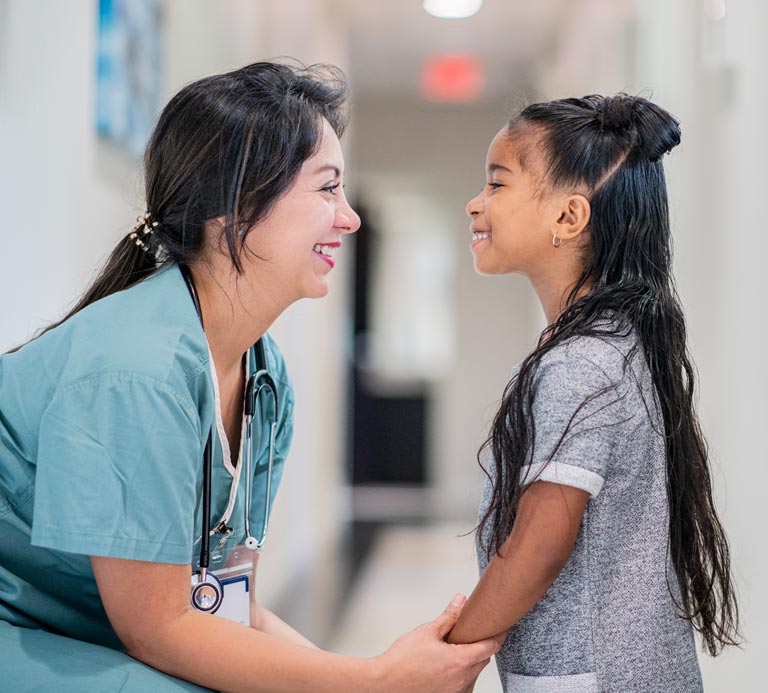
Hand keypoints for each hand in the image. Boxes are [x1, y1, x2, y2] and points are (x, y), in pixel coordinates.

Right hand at [372, 594, 499, 692]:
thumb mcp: (427, 631)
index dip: (498, 634)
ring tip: (461, 645)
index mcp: (460, 661)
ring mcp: (455, 690)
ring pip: (474, 672)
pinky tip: (451, 662)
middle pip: (484, 660)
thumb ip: (448, 616)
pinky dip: (463, 671)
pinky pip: (464, 682)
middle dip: (484, 645)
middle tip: (478, 631)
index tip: (502, 626)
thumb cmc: (403, 658)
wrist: (385, 683)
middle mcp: (462, 679)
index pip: (490, 647)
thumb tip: (461, 600)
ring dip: (473, 659)